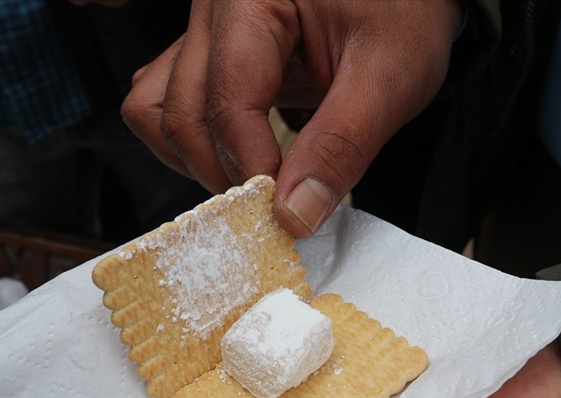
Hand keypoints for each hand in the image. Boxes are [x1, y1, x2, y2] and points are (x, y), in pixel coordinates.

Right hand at [121, 0, 462, 237]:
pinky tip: (240, 157)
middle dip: (223, 171)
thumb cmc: (403, 9)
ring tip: (254, 181)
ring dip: (196, 159)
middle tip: (276, 206)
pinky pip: (166, 101)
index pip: (228, 98)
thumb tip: (294, 215)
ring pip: (157, 109)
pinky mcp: (209, 53)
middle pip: (178, 110)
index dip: (251, 167)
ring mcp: (204, 30)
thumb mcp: (391, 75)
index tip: (284, 212)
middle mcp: (213, 8)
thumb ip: (341, 146)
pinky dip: (194, 141)